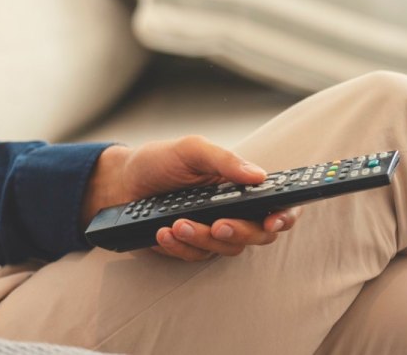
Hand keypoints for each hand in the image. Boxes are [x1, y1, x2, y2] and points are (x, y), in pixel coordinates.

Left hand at [82, 137, 301, 261]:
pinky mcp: (190, 247)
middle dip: (240, 232)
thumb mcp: (190, 150)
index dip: (285, 215)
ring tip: (176, 223)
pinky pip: (195, 256)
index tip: (273, 219)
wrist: (121, 181)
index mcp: (240, 187)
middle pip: (258, 234)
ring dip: (201, 237)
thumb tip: (259, 176)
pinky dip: (178, 246)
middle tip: (217, 224)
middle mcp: (233, 211)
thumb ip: (224, 160)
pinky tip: (162, 232)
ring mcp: (213, 232)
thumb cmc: (158, 161)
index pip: (278, 204)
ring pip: (225, 248)